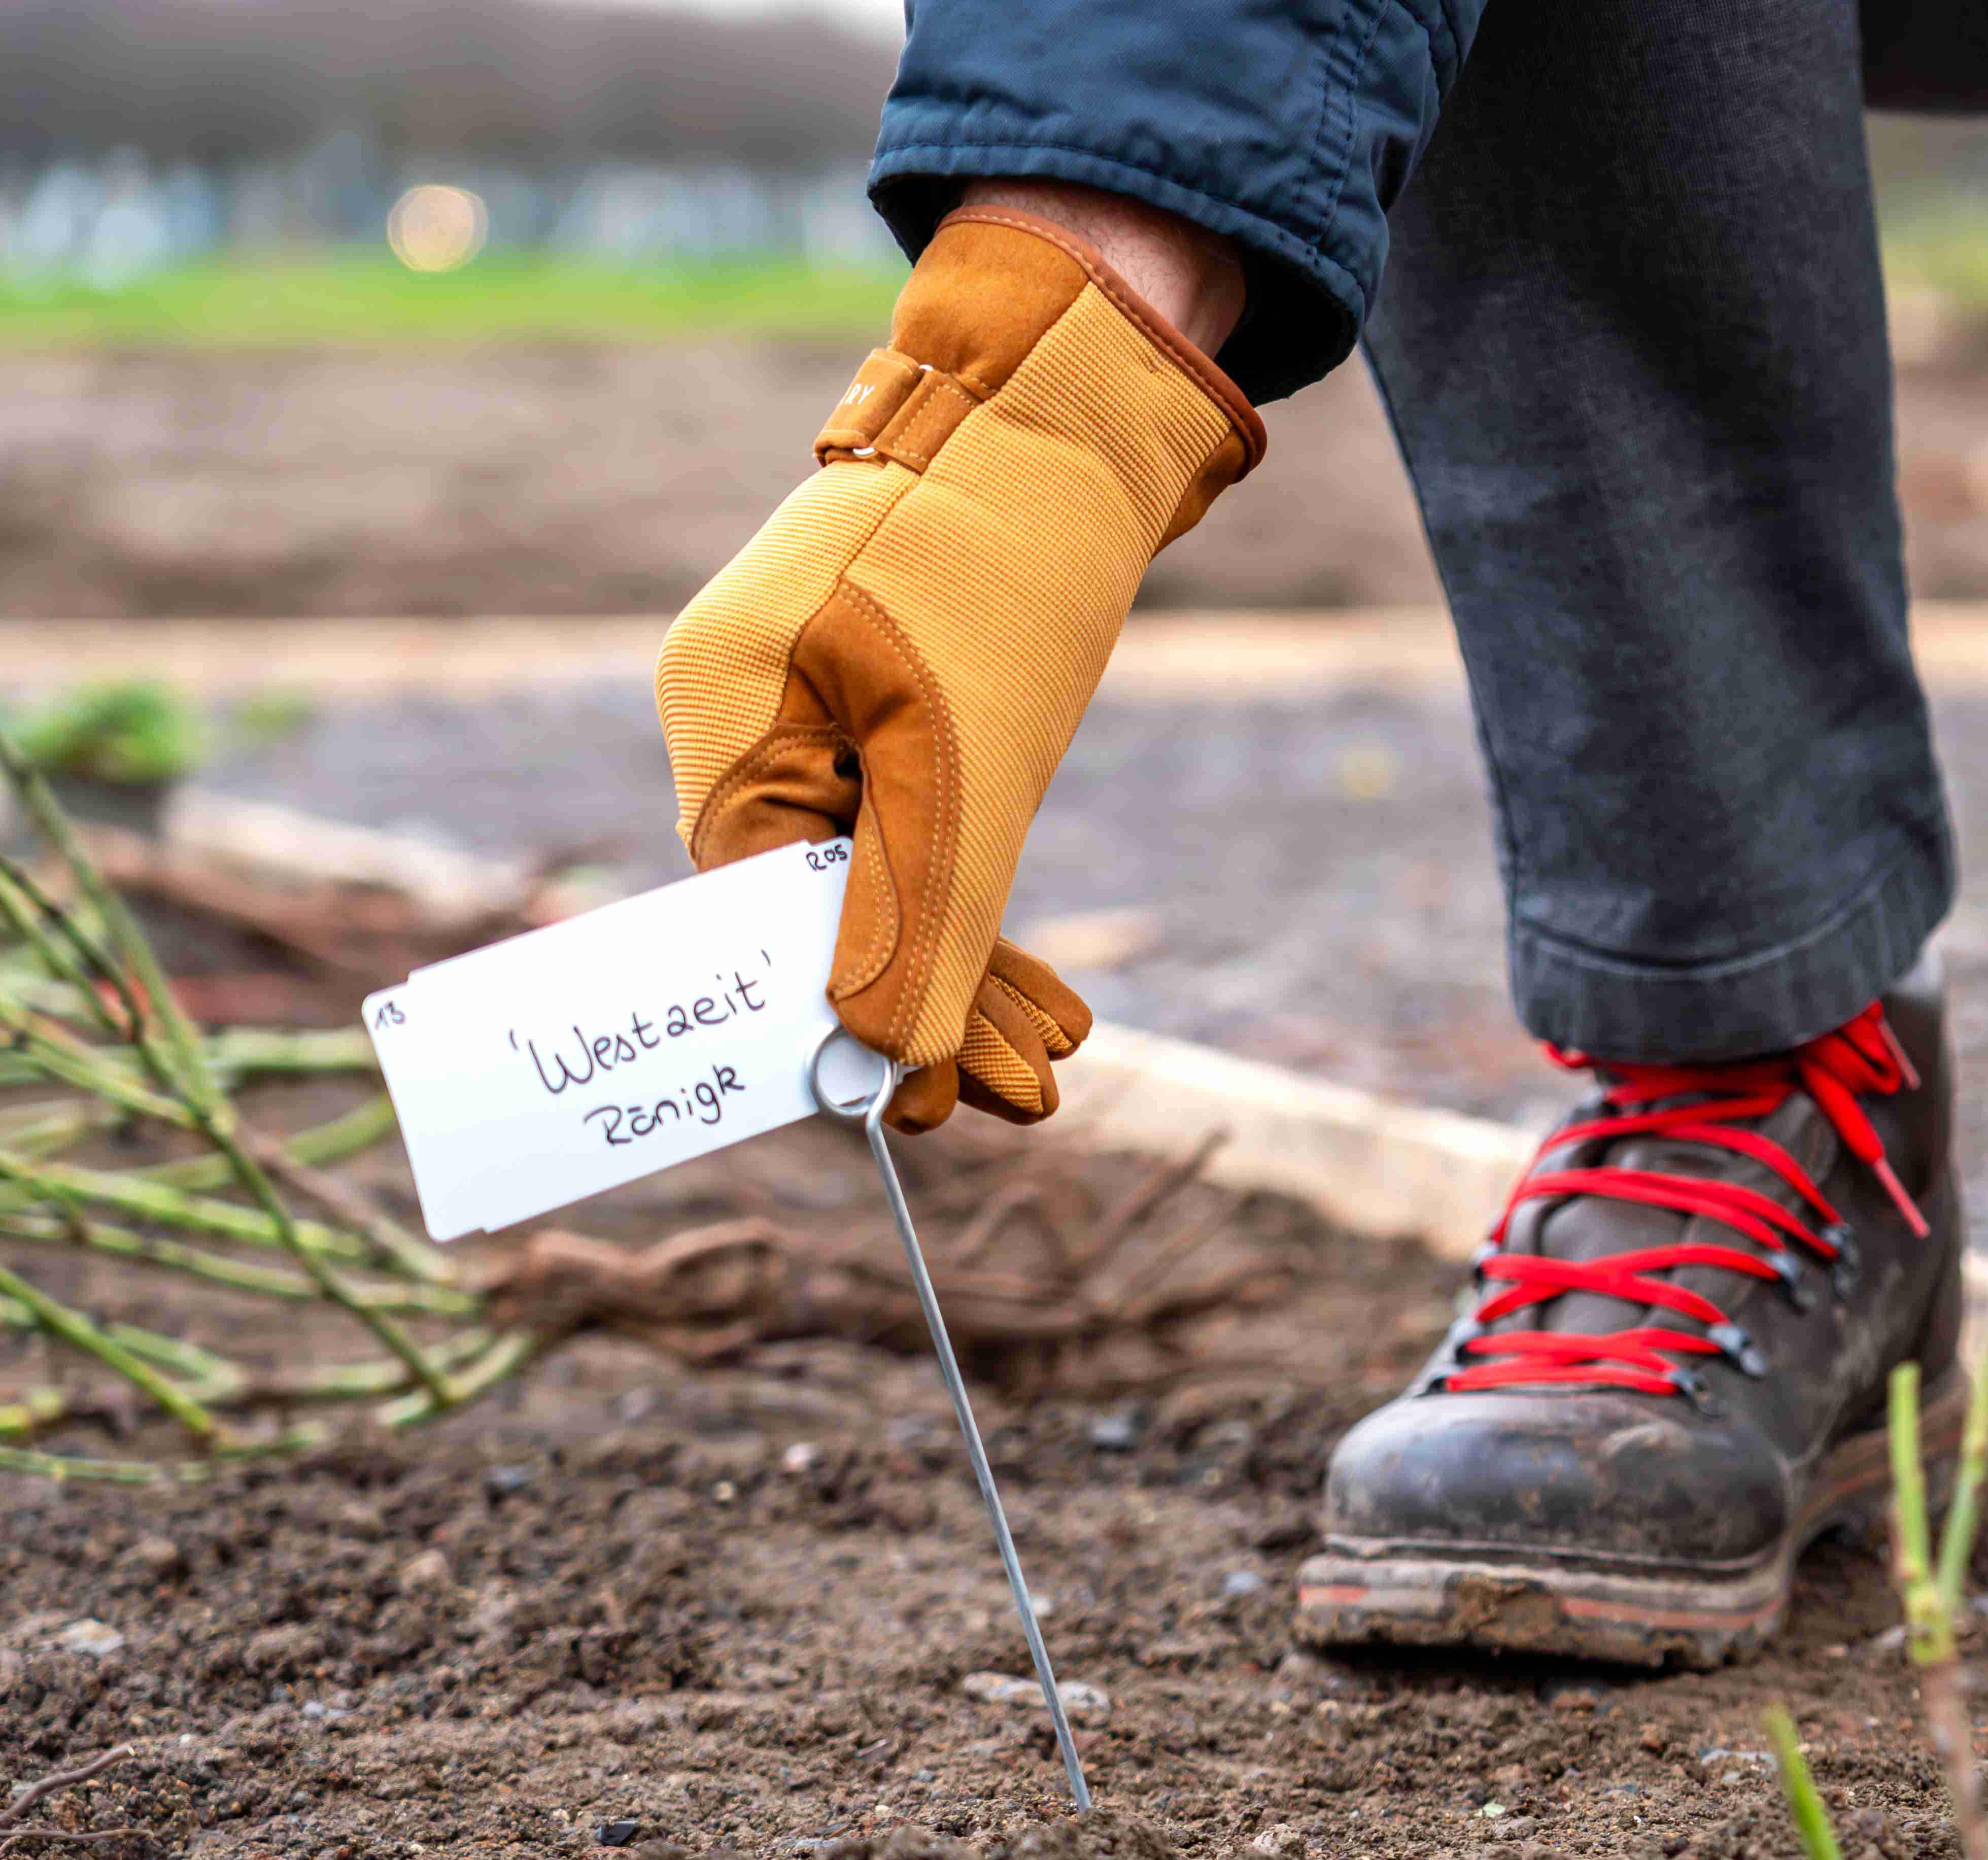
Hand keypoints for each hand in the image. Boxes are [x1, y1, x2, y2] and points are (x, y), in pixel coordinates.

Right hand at [655, 201, 1260, 1127]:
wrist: (1061, 422)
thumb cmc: (997, 567)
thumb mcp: (967, 759)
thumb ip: (920, 908)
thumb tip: (883, 1054)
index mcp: (726, 718)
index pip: (760, 910)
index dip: (840, 1015)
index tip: (917, 1110)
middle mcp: (751, 719)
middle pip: (825, 907)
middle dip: (929, 1011)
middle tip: (1027, 1108)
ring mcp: (819, 713)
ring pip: (885, 883)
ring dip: (970, 979)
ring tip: (1056, 1069)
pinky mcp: (889, 712)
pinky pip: (920, 838)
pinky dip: (981, 911)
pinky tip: (1050, 1002)